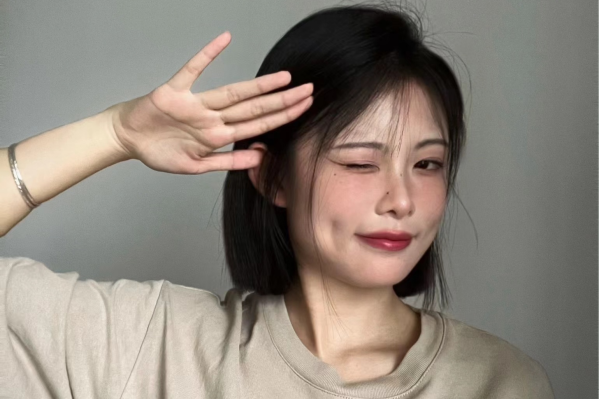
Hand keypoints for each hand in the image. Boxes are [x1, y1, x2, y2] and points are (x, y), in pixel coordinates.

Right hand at [107, 31, 312, 173]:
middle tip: (310, 91)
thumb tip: (260, 158)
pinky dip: (207, 55)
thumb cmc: (160, 151)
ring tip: (285, 78)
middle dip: (282, 102)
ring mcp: (194, 105)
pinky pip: (192, 70)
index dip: (281, 117)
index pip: (257, 126)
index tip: (305, 108)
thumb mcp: (195, 166)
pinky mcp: (174, 92)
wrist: (128, 139)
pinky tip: (224, 40)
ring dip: (258, 86)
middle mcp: (211, 118)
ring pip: (232, 93)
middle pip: (253, 109)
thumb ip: (226, 163)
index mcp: (217, 136)